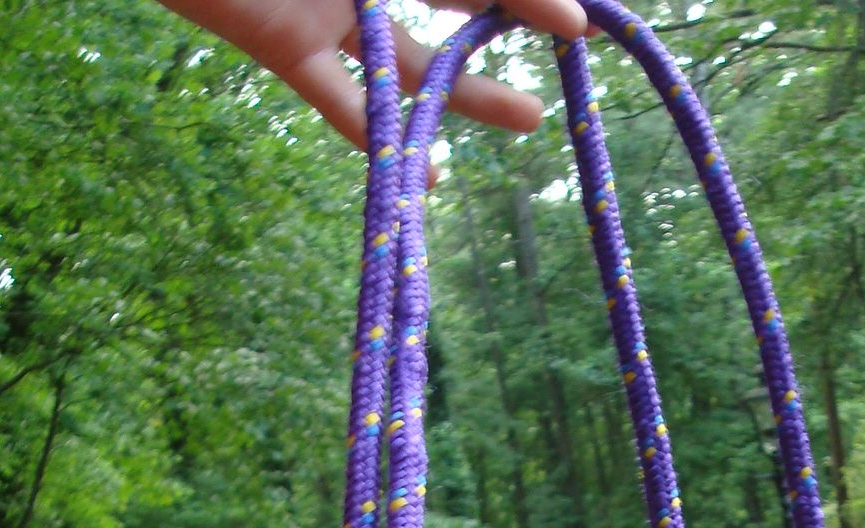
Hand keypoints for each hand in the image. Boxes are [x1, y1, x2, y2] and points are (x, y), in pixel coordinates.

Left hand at [160, 0, 588, 151]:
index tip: (578, 22)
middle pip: (456, 4)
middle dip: (514, 26)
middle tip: (574, 51)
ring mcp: (331, 11)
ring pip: (414, 61)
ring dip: (470, 93)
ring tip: (532, 119)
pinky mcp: (286, 48)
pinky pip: (343, 99)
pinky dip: (383, 138)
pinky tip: (425, 175)